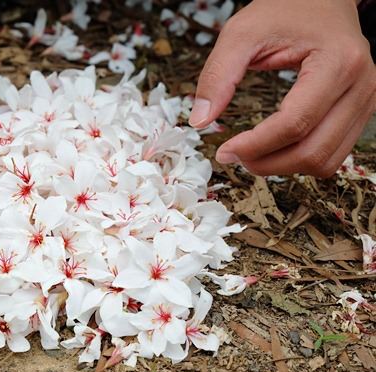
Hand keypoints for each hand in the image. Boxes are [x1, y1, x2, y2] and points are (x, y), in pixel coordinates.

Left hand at [189, 0, 375, 176]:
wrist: (322, 0)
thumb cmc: (285, 10)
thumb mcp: (241, 33)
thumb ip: (217, 75)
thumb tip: (199, 122)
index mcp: (338, 61)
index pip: (295, 123)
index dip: (255, 146)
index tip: (224, 151)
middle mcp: (362, 85)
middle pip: (313, 151)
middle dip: (267, 163)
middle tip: (233, 156)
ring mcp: (366, 101)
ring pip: (326, 162)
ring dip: (284, 167)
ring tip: (252, 153)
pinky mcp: (361, 112)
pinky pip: (332, 155)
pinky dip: (300, 160)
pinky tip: (274, 148)